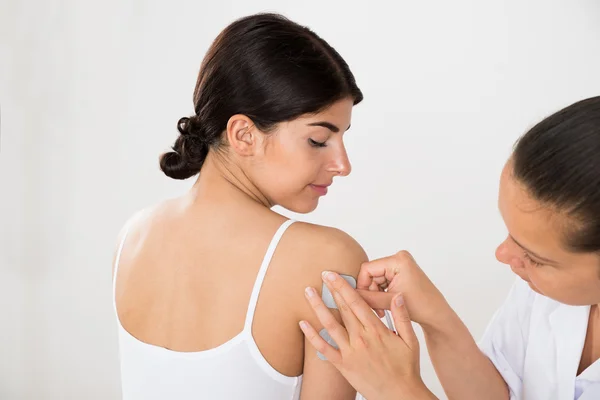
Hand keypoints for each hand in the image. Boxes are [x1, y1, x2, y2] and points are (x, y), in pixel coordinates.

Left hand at [300, 271, 435, 399]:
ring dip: (318, 307)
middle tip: (321, 275)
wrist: (399, 395)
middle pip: (343, 309)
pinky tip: (303, 323)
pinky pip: (324, 349)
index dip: (344, 286)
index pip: (357, 302)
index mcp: (377, 330)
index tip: (334, 274)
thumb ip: (403, 316)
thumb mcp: (410, 340)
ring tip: (308, 292)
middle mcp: (361, 339)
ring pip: (330, 325)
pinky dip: (312, 336)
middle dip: (331, 290)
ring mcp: (350, 352)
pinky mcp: (343, 365)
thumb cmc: (406, 368)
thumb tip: (399, 296)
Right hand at [358, 251, 450, 330]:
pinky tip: (385, 304)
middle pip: (371, 274)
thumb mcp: (389, 302)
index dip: (362, 285)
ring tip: (381, 308)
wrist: (437, 315)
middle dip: (370, 291)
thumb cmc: (422, 307)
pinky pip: (382, 281)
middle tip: (375, 307)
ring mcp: (401, 265)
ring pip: (375, 279)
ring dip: (375, 294)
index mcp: (398, 260)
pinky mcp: (401, 272)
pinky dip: (381, 293)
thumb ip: (367, 298)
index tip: (361, 299)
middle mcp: (399, 258)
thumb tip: (348, 295)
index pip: (367, 269)